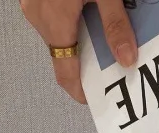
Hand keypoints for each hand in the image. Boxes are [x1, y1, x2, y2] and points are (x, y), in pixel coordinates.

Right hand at [20, 0, 137, 102]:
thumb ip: (115, 23)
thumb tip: (126, 59)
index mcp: (55, 23)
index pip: (65, 74)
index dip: (80, 90)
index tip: (94, 97)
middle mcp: (38, 16)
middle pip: (63, 52)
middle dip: (86, 57)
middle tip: (109, 53)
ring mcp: (31, 3)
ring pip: (56, 31)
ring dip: (77, 34)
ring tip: (101, 23)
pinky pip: (50, 14)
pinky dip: (68, 16)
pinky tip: (85, 4)